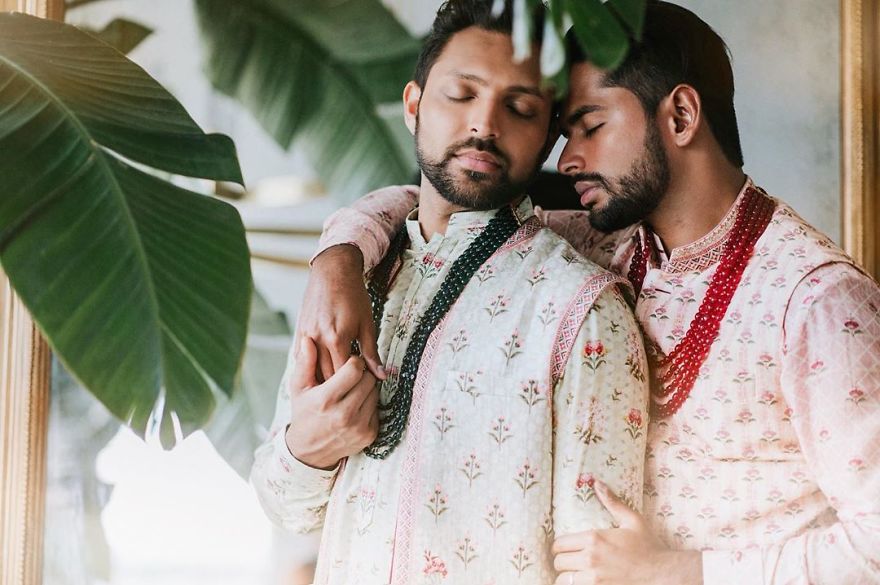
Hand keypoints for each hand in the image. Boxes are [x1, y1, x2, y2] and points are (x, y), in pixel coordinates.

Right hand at [285, 337, 378, 469]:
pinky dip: (369, 404)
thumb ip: (305, 363)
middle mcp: (344, 414)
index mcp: (326, 400)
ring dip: (367, 388)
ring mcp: (358, 426)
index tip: (348, 363)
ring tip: (352, 391)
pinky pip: (377, 408)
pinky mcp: (369, 435)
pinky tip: (355, 406)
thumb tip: (308, 340)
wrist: (309, 451)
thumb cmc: (304, 413)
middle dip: (361, 374)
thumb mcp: (299, 388)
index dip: (353, 362)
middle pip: (368, 379)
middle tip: (351, 377)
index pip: (355, 369)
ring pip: (375, 392)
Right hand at [299, 244, 385, 381]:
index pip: (343, 374)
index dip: (351, 384)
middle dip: (337, 385)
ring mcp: (306, 335)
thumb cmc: (353, 295)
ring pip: (312, 368)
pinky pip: (302, 358)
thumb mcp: (367, 324)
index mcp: (337, 338)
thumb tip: (381, 375)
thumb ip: (371, 352)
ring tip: (334, 386)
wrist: (333, 271)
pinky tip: (319, 372)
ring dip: (323, 378)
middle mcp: (318, 339)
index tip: (359, 389)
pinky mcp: (299, 331)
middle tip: (347, 392)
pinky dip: (311, 367)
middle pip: (325, 374)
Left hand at [552, 481, 702, 584]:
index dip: (560, 546)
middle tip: (571, 561)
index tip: (566, 548)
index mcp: (594, 538)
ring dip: (567, 576)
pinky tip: (580, 583)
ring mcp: (594, 579)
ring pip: (563, 579)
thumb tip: (597, 483)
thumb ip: (612, 502)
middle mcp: (590, 559)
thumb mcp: (632, 520)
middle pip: (559, 562)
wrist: (663, 575)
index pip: (559, 544)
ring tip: (574, 574)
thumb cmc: (649, 547)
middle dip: (563, 561)